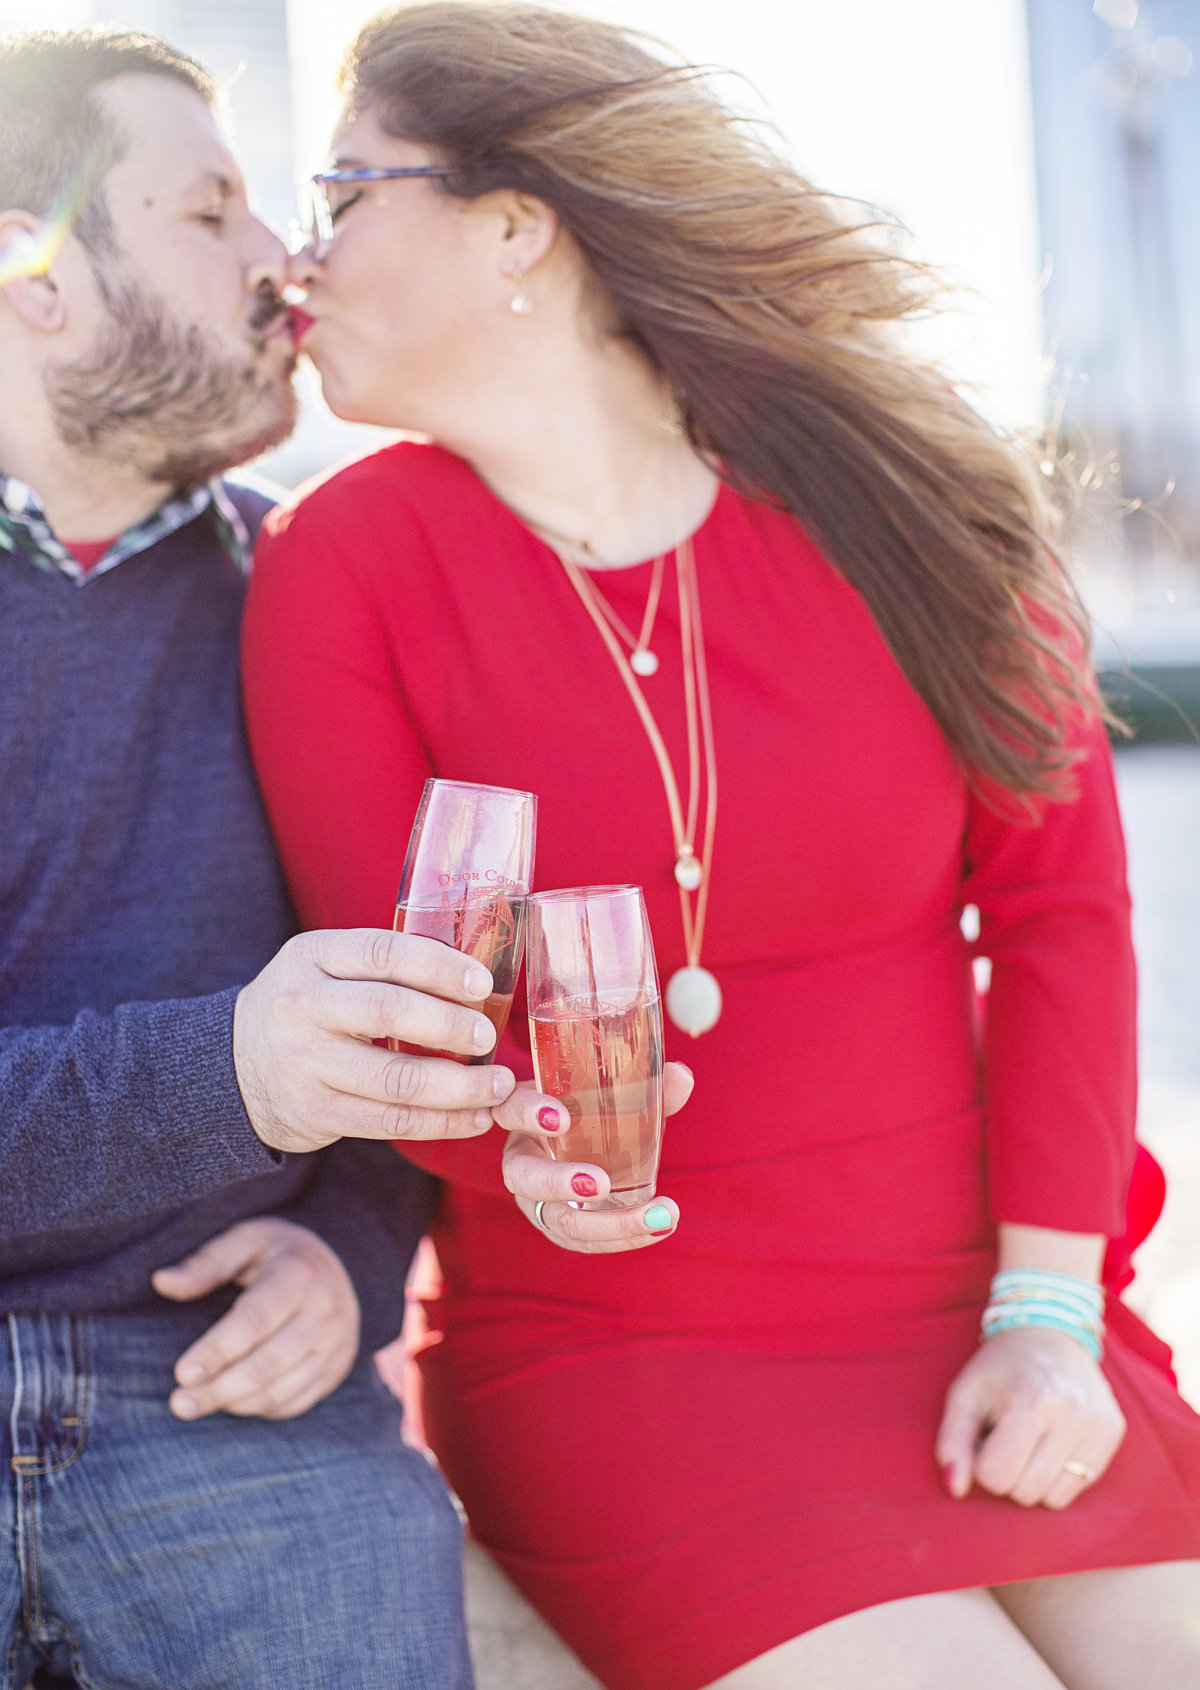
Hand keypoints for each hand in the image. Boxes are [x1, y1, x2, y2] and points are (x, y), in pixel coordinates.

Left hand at [152, 1217, 360, 1420]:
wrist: (336, 1266)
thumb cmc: (276, 1254)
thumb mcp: (244, 1241)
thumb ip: (204, 1264)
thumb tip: (161, 1282)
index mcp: (299, 1273)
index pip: (255, 1320)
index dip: (217, 1350)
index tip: (182, 1374)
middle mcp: (326, 1310)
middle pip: (268, 1363)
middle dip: (219, 1389)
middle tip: (179, 1404)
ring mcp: (336, 1342)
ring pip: (282, 1389)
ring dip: (235, 1402)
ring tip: (198, 1402)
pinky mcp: (338, 1367)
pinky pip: (296, 1402)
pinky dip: (259, 1408)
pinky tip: (233, 1400)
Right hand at [234, 928, 538, 1152]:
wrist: (231, 1069)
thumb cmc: (307, 1009)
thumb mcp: (326, 970)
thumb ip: (384, 970)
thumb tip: (478, 983)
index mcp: (312, 956)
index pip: (382, 953)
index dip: (438, 966)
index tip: (481, 983)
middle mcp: (302, 1006)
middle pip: (388, 1012)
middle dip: (450, 1026)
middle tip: (489, 1037)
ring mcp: (305, 1063)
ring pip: (395, 1078)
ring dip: (458, 1086)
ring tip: (498, 1086)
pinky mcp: (316, 1113)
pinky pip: (390, 1122)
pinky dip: (440, 1122)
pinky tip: (474, 1118)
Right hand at [494, 1063, 694, 1251]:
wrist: (572, 1143)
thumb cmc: (584, 1109)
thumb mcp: (602, 1092)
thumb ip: (642, 1085)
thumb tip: (680, 1076)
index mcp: (520, 1117)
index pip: (511, 1109)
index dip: (529, 1113)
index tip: (560, 1117)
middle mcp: (521, 1161)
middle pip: (524, 1177)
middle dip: (559, 1182)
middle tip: (600, 1183)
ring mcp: (537, 1201)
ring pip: (559, 1221)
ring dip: (609, 1224)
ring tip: (656, 1214)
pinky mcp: (560, 1227)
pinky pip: (586, 1240)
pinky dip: (625, 1237)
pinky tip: (660, 1226)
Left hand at [935, 1326, 1125, 1508]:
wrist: (1050, 1333)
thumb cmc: (1000, 1368)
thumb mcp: (965, 1394)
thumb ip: (952, 1442)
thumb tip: (954, 1488)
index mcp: (1032, 1400)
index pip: (996, 1475)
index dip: (981, 1464)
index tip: (984, 1439)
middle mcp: (1073, 1413)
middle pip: (1026, 1492)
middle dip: (1007, 1474)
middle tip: (1006, 1438)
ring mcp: (1099, 1424)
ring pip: (1054, 1499)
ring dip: (1033, 1479)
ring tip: (1029, 1441)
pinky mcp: (1113, 1432)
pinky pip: (1080, 1487)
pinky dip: (1059, 1475)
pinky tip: (1051, 1443)